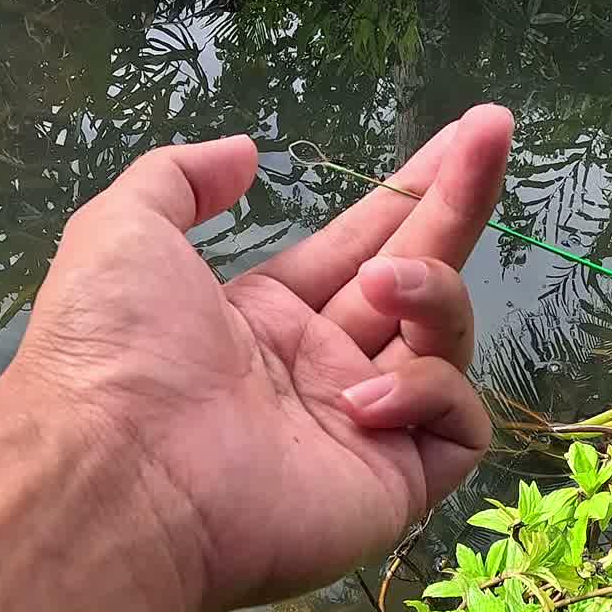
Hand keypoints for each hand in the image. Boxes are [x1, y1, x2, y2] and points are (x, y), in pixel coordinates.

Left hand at [8, 106, 512, 611]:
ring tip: (384, 284)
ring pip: (446, 339)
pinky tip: (364, 394)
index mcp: (268, 316)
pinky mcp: (396, 483)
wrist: (117, 478)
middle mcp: (323, 366)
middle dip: (461, 198)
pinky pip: (456, 421)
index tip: (467, 133)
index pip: (364, 242)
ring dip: (431, 291)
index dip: (414, 188)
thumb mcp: (122, 230)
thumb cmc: (115, 352)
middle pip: (420, 273)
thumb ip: (181, 178)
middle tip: (497, 128)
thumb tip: (246, 152)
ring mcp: (365, 427)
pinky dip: (426, 390)